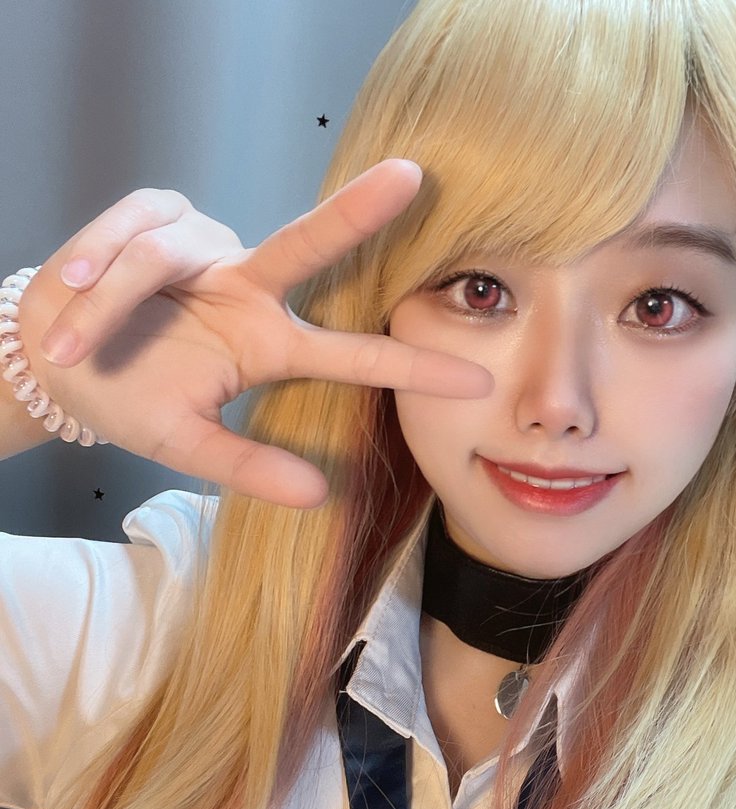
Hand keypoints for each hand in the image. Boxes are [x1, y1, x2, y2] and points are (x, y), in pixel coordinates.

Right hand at [18, 160, 492, 506]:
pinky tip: (73, 289)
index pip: (350, 355)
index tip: (476, 382)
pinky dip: (94, 269)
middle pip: (308, 244)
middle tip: (412, 177)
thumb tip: (318, 496)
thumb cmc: (127, 397)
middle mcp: (248, 288)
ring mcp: (205, 247)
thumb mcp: (184, 445)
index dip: (410, 365)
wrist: (51, 358)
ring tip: (75, 340)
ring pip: (165, 255)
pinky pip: (126, 235)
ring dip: (111, 299)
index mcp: (266, 345)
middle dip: (356, 211)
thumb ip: (248, 468)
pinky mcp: (156, 214)